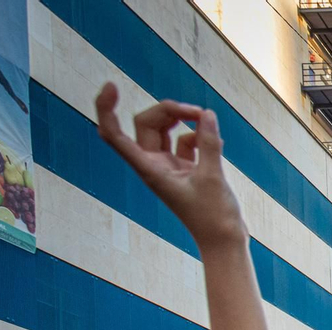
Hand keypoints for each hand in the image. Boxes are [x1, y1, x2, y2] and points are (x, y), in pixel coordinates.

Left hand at [94, 83, 243, 247]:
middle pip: (146, 124)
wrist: (224, 241)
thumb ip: (208, 143)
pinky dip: (198, 135)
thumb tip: (206, 114)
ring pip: (164, 129)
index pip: (114, 135)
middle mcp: (153, 166)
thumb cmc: (214, 217)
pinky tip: (216, 140)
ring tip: (207, 119)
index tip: (112, 85)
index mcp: (149, 169)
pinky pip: (184, 141)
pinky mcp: (185, 169)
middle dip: (168, 110)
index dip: (106, 108)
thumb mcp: (213, 176)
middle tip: (197, 112)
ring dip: (182, 118)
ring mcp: (168, 167)